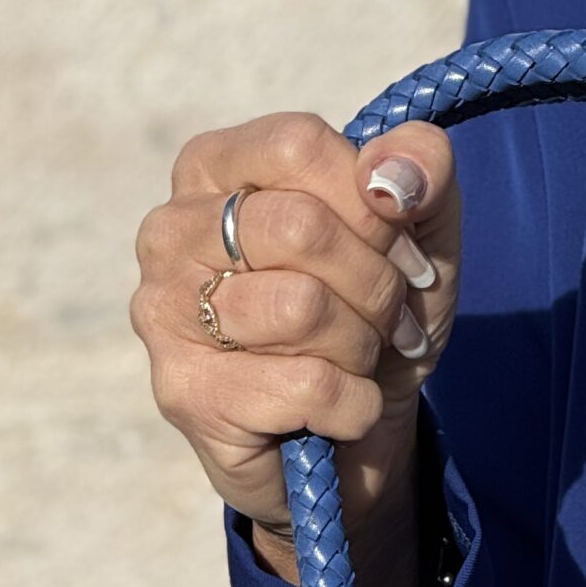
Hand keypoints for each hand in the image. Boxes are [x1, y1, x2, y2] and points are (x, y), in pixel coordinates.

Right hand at [131, 110, 460, 586]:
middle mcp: (169, 231)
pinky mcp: (185, 394)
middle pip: (300, 227)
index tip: (404, 255)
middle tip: (391, 321)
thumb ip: (422, 170)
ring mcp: (163, 313)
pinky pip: (305, 385)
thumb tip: (392, 175)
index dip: (373, 204)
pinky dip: (353, 405)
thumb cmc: (370, 319)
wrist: (354, 441)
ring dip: (362, 347)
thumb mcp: (419, 235)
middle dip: (375, 285)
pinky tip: (340, 411)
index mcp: (212, 168)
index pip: (298, 144)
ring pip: (301, 308)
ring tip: (358, 361)